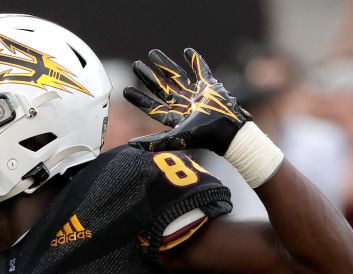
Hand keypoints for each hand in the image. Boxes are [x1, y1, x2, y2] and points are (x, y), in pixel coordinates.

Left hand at [124, 48, 251, 154]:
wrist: (227, 130)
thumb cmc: (202, 136)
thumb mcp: (175, 138)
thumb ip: (153, 141)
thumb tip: (129, 143)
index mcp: (175, 117)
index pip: (152, 106)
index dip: (139, 99)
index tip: (125, 91)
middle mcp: (184, 105)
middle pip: (162, 88)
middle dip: (148, 77)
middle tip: (136, 65)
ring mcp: (196, 95)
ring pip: (177, 76)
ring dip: (165, 65)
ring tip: (153, 53)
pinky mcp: (210, 87)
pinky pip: (202, 71)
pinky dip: (196, 61)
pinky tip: (187, 51)